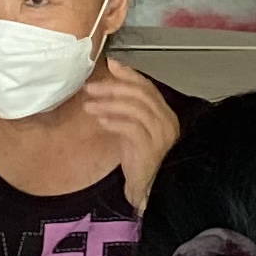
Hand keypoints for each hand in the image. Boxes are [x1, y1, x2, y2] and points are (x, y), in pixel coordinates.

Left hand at [76, 61, 182, 206]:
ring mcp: (160, 135)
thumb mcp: (135, 129)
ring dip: (108, 104)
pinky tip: (100, 120)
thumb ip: (128, 109)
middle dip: (113, 87)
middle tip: (91, 87)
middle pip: (140, 94)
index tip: (110, 65)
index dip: (129, 74)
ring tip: (89, 105)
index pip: (148, 87)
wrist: (150, 189)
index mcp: (165, 115)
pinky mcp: (149, 148)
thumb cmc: (141, 160)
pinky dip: (113, 121)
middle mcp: (166, 122)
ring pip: (134, 108)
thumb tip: (109, 86)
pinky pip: (130, 127)